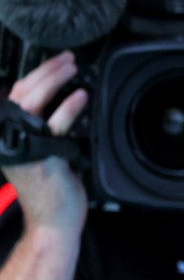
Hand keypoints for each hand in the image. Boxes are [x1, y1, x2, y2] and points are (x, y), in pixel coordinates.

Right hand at [5, 51, 89, 232]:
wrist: (53, 220)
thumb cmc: (49, 186)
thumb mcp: (40, 149)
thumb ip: (39, 126)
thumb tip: (54, 99)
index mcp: (6, 133)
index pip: (15, 94)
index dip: (35, 74)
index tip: (55, 61)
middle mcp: (8, 137)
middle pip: (22, 92)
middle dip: (45, 70)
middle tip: (67, 59)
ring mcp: (23, 145)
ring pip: (32, 102)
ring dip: (53, 80)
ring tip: (72, 69)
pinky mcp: (42, 155)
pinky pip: (54, 125)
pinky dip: (67, 108)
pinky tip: (80, 96)